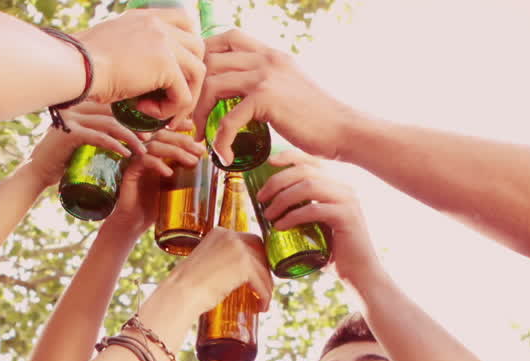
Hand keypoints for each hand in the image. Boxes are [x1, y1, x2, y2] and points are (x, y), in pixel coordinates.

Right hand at [27, 103, 147, 187]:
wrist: (37, 173)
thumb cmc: (61, 159)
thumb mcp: (81, 139)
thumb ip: (96, 131)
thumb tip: (123, 131)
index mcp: (78, 105)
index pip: (111, 105)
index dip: (131, 116)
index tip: (147, 129)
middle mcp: (74, 107)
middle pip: (113, 112)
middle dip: (134, 126)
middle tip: (150, 139)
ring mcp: (70, 119)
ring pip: (109, 123)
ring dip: (129, 137)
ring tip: (142, 150)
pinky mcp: (69, 134)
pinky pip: (98, 136)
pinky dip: (115, 145)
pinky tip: (126, 154)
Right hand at [78, 9, 204, 123]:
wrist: (75, 67)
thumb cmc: (81, 64)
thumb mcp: (110, 48)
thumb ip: (131, 52)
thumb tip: (141, 76)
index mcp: (145, 17)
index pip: (184, 21)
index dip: (186, 48)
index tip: (175, 70)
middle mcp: (158, 25)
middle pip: (197, 48)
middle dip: (190, 76)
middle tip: (172, 98)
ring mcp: (165, 42)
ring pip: (197, 72)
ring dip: (183, 96)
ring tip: (158, 111)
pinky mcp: (166, 65)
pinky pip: (183, 94)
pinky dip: (169, 110)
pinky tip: (145, 111)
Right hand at [107, 126, 207, 231]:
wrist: (136, 222)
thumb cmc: (156, 204)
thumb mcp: (176, 185)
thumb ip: (185, 171)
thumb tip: (205, 161)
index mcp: (155, 153)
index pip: (167, 133)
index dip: (180, 128)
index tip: (196, 130)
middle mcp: (145, 153)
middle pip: (162, 135)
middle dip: (182, 140)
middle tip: (199, 150)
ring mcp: (136, 161)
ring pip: (154, 146)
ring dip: (175, 151)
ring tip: (191, 162)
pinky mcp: (129, 172)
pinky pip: (142, 161)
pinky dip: (157, 164)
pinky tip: (169, 173)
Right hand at [154, 226, 273, 317]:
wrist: (180, 293)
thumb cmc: (186, 285)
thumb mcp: (204, 263)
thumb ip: (219, 260)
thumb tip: (233, 273)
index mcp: (219, 233)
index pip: (247, 240)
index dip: (256, 257)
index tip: (258, 272)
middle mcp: (230, 236)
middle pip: (260, 249)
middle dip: (264, 268)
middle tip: (263, 286)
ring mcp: (238, 249)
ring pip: (263, 268)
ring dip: (266, 286)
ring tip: (263, 301)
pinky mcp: (244, 265)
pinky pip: (261, 282)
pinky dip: (264, 295)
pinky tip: (262, 306)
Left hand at [194, 29, 353, 162]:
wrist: (342, 129)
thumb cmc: (316, 116)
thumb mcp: (289, 86)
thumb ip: (266, 80)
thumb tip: (242, 89)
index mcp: (270, 53)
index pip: (227, 37)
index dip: (205, 56)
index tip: (197, 84)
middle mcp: (266, 58)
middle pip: (210, 60)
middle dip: (193, 89)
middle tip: (187, 115)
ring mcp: (266, 76)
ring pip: (212, 85)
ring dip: (198, 113)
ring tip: (199, 135)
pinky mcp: (267, 99)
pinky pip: (228, 119)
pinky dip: (220, 140)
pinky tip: (223, 155)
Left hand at [253, 150, 377, 281]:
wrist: (359, 271)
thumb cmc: (334, 250)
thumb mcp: (317, 224)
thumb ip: (302, 210)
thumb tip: (270, 206)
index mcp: (337, 184)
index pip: (312, 160)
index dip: (289, 156)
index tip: (269, 163)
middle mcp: (344, 187)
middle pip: (305, 171)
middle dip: (278, 181)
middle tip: (261, 198)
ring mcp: (347, 200)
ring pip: (308, 186)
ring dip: (282, 198)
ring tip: (268, 214)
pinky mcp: (346, 217)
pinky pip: (314, 210)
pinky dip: (292, 216)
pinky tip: (280, 226)